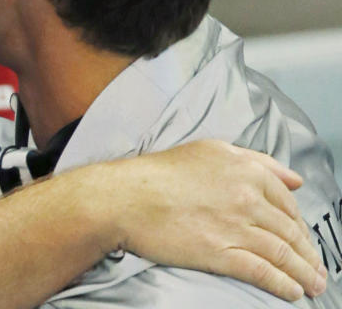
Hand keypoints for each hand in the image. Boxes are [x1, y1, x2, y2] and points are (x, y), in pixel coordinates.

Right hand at [106, 139, 326, 300]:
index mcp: (245, 170)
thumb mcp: (209, 150)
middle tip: (317, 270)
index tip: (304, 240)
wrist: (123, 197)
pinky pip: (262, 271)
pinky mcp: (219, 253)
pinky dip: (282, 285)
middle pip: (290, 230)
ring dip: (304, 273)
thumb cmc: (158, 173)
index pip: (288, 202)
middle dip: (309, 254)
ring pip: (282, 253)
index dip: (301, 225)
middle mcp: (246, 197)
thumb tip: (294, 179)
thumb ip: (255, 160)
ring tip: (314, 286)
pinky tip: (292, 292)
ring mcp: (234, 226)